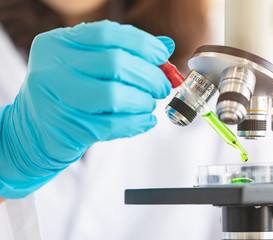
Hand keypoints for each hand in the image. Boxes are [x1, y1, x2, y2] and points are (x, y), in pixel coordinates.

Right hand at [0, 20, 173, 197]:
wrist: (33, 130)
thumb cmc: (68, 94)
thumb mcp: (89, 66)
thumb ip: (125, 53)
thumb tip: (166, 46)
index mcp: (59, 43)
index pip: (107, 34)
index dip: (142, 43)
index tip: (162, 55)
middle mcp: (52, 66)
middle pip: (115, 63)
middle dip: (149, 76)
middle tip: (162, 86)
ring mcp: (56, 99)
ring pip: (114, 95)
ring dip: (142, 101)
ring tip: (149, 104)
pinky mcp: (66, 128)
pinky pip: (112, 125)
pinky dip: (136, 123)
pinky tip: (145, 120)